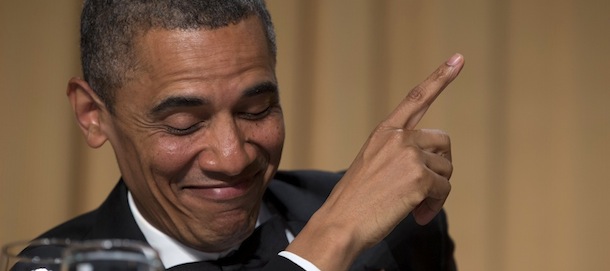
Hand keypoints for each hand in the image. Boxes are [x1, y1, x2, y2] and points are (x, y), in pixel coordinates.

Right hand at [286, 53, 463, 269]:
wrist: (340, 223)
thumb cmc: (355, 200)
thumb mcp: (372, 164)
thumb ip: (400, 154)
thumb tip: (435, 165)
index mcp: (384, 132)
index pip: (416, 98)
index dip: (440, 78)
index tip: (458, 59)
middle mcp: (398, 137)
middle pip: (443, 143)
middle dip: (440, 166)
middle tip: (426, 190)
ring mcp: (409, 155)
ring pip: (446, 170)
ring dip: (436, 192)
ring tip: (415, 207)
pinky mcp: (419, 177)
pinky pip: (444, 190)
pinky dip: (435, 206)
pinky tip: (416, 216)